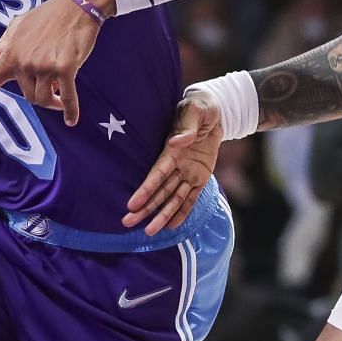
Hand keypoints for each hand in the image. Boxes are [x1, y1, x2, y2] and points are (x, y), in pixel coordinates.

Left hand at [0, 0, 109, 127]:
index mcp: (9, 54)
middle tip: (52, 84)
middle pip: (28, 96)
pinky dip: (70, 110)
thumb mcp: (17, 28)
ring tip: (61, 93)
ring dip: (54, 101)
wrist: (75, 6)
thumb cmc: (46, 17)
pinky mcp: (65, 68)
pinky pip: (67, 98)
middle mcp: (23, 62)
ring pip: (44, 99)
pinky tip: (71, 119)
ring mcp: (44, 66)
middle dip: (40, 93)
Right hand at [123, 89, 223, 234]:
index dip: (145, 190)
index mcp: (171, 151)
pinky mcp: (200, 177)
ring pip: (173, 199)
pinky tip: (172, 226)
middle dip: (146, 208)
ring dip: (162, 215)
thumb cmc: (200, 108)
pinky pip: (191, 198)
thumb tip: (177, 142)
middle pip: (160, 191)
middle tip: (128, 223)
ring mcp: (188, 173)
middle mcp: (176, 165)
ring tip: (150, 232)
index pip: (157, 175)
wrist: (213, 112)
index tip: (132, 204)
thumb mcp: (196, 111)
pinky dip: (183, 212)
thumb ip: (187, 127)